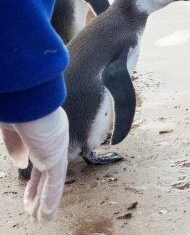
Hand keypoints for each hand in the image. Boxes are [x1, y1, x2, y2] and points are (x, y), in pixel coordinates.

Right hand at [1, 108, 68, 223]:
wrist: (26, 93)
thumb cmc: (16, 102)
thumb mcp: (9, 125)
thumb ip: (15, 144)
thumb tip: (20, 164)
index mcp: (42, 130)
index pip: (37, 156)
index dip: (32, 175)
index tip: (27, 183)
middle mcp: (53, 140)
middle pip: (47, 172)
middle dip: (39, 192)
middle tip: (34, 207)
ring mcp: (56, 148)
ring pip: (52, 182)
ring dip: (46, 202)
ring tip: (44, 219)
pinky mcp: (55, 156)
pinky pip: (54, 184)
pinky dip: (50, 201)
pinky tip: (47, 216)